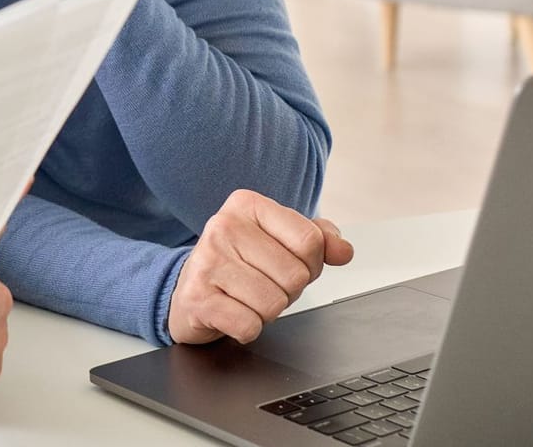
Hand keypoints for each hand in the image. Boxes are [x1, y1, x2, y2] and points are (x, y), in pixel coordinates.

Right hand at [168, 189, 354, 345]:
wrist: (188, 291)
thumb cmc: (240, 264)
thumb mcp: (279, 240)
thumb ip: (318, 239)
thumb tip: (344, 251)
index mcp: (247, 205)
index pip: (310, 240)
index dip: (310, 263)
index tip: (286, 263)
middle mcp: (223, 226)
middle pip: (295, 275)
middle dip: (288, 290)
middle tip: (262, 283)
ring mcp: (207, 261)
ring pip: (274, 303)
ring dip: (267, 311)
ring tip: (245, 297)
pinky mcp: (197, 297)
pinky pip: (249, 325)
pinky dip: (247, 328)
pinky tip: (232, 312)